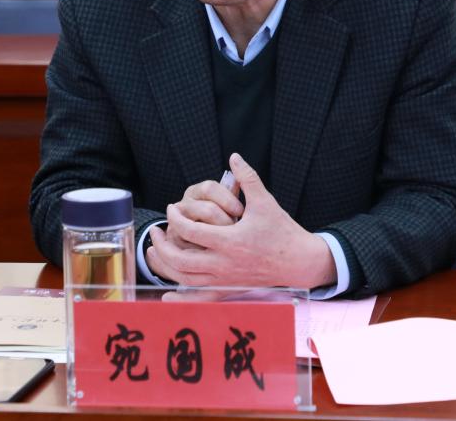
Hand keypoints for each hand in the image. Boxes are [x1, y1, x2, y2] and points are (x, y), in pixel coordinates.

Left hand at [145, 153, 336, 289]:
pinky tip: (167, 294)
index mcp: (231, 241)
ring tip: (156, 251)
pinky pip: (199, 299)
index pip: (191, 231)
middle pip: (180, 259)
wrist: (300, 261)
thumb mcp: (265, 201)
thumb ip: (247, 178)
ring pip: (185, 279)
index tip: (172, 208)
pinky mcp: (229, 290)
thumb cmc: (282, 231)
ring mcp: (225, 280)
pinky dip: (181, 298)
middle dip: (162, 244)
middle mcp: (225, 264)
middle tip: (155, 231)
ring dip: (165, 266)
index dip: (176, 218)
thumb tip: (234, 157)